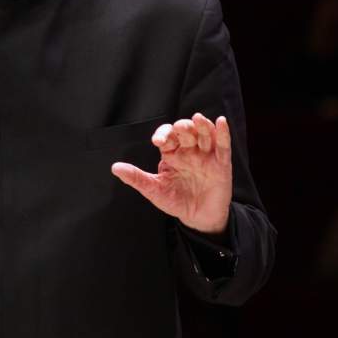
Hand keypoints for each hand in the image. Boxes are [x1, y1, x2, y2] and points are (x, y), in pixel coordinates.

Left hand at [110, 113, 232, 232]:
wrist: (198, 218)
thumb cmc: (176, 201)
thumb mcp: (154, 190)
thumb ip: (136, 178)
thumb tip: (115, 167)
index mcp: (172, 154)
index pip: (167, 137)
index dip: (163, 134)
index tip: (157, 141)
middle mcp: (189, 150)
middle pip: (186, 132)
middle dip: (183, 128)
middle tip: (179, 128)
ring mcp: (206, 155)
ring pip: (204, 134)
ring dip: (202, 125)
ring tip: (197, 119)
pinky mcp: (221, 163)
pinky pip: (223, 146)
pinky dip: (223, 133)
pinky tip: (221, 122)